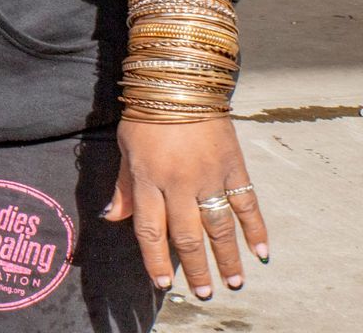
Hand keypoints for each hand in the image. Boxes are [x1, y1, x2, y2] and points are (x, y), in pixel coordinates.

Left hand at [108, 117, 268, 298]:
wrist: (180, 79)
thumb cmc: (146, 113)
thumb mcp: (125, 147)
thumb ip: (124, 186)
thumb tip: (112, 217)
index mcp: (149, 178)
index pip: (151, 229)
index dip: (156, 259)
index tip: (163, 283)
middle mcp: (180, 182)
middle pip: (188, 235)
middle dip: (196, 268)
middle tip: (205, 293)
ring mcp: (210, 175)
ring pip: (220, 226)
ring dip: (228, 257)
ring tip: (234, 282)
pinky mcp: (234, 166)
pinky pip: (247, 203)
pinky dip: (256, 228)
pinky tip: (261, 252)